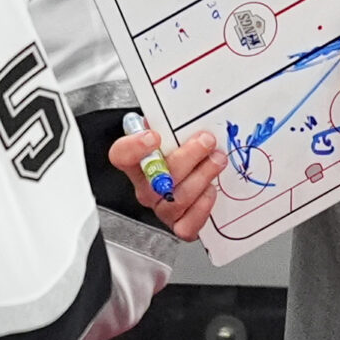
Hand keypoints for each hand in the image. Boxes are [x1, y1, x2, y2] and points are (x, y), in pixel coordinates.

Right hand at [109, 124, 224, 242]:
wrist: (196, 172)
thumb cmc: (182, 150)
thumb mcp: (174, 131)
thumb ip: (171, 123)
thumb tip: (182, 114)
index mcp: (138, 162)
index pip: (121, 155)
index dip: (133, 147)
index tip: (153, 136)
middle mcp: (147, 189)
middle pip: (157, 179)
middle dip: (188, 157)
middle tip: (206, 141)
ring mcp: (163, 209)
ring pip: (177, 199)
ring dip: (203, 176)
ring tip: (217, 159)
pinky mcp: (180, 225)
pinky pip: (188, 225)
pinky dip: (203, 207)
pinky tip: (211, 189)